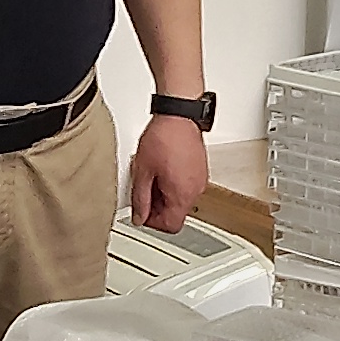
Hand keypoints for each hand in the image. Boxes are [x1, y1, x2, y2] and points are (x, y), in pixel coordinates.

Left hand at [125, 111, 207, 234]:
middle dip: (157, 206)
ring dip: (165, 193)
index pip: (170, 225)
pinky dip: (173, 183)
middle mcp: (196, 190)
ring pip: (181, 199)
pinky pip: (187, 185)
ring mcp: (200, 179)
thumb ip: (140, 199)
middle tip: (144, 189)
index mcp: (182, 195)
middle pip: (176, 213)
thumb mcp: (143, 171)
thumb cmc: (164, 138)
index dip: (153, 222)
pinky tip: (162, 167)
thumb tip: (139, 216)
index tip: (142, 210)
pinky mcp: (200, 169)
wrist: (178, 115)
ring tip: (153, 174)